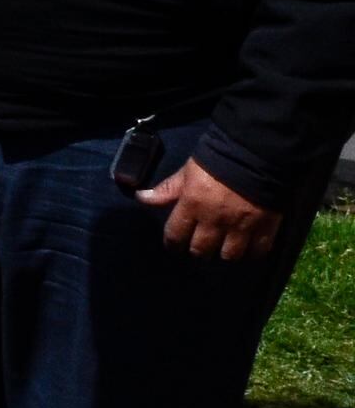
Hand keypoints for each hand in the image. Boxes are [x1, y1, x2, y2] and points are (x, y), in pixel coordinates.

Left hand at [139, 157, 283, 263]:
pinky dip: (253, 252)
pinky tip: (250, 249)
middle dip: (199, 250)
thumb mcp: (188, 171)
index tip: (175, 245)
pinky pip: (259, 250)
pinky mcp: (266, 226)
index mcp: (192, 205)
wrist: (257, 153)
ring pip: (229, 255)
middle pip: (201, 250)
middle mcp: (214, 220)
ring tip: (225, 248)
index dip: (173, 243)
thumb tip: (142, 198)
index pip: (175, 235)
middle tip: (201, 247)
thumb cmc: (217, 160)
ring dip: (225, 253)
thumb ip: (168, 189)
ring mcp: (241, 225)